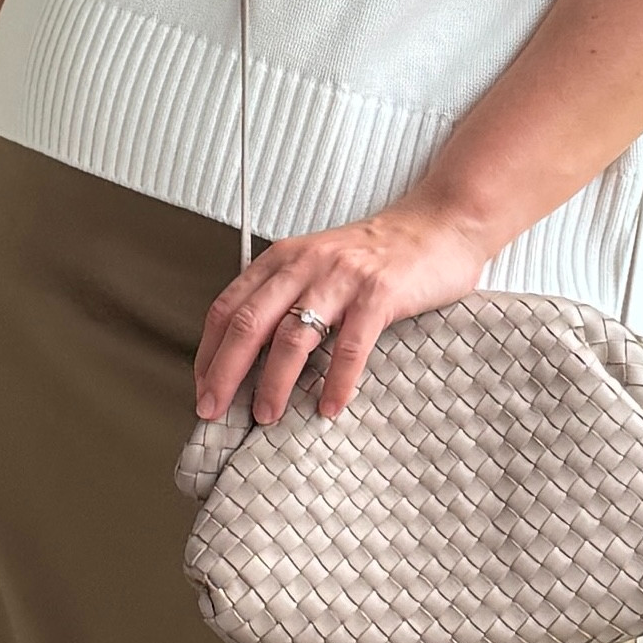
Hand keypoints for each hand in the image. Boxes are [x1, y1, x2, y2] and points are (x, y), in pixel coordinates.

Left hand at [195, 195, 496, 426]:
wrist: (441, 225)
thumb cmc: (380, 256)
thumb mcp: (320, 264)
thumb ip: (289, 296)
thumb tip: (255, 356)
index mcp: (283, 259)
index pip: (227, 307)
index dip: (208, 352)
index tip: (201, 388)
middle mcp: (305, 264)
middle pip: (248, 324)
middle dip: (225, 373)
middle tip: (212, 410)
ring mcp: (341, 278)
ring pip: (292, 338)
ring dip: (274, 384)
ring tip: (266, 416)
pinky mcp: (379, 293)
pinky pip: (350, 346)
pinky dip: (336, 382)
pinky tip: (329, 408)